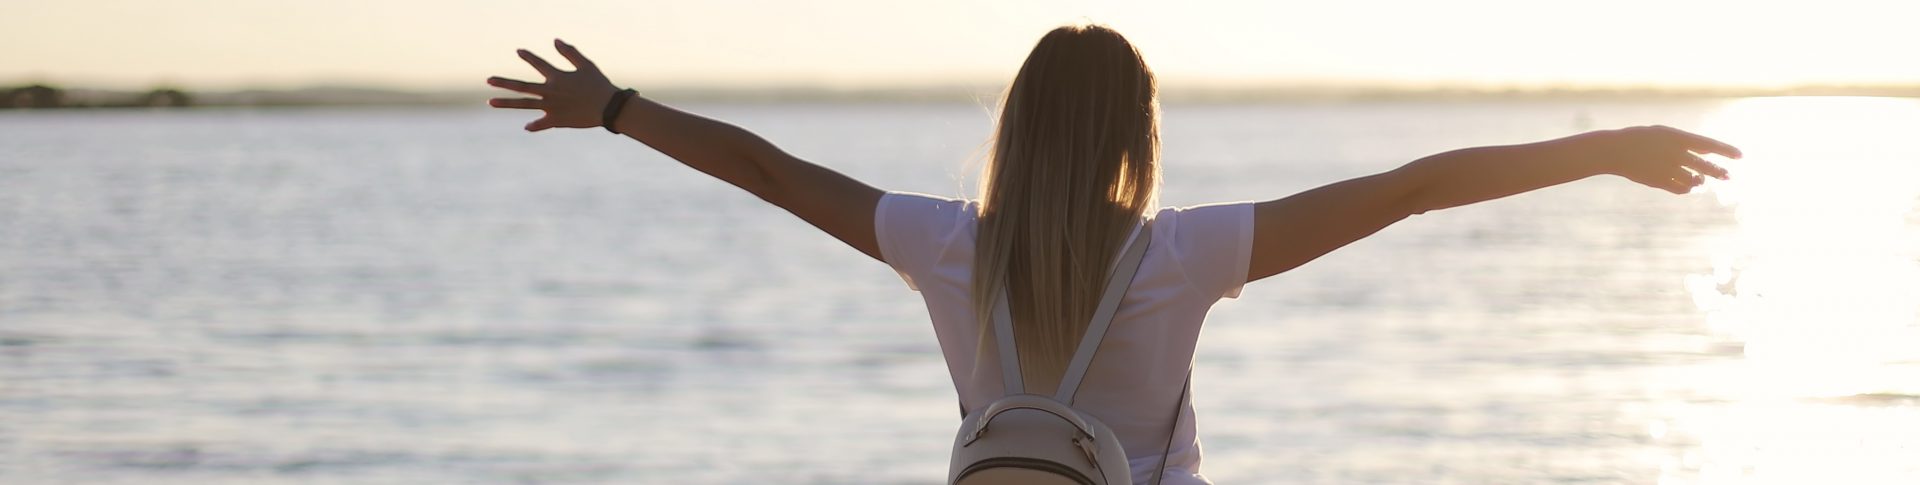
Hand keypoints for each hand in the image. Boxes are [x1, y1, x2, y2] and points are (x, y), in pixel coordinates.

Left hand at [486, 39, 618, 131]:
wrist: (608, 107)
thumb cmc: (599, 84)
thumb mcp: (586, 65)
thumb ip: (569, 53)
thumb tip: (555, 40)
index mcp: (557, 77)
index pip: (538, 64)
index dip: (529, 57)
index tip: (519, 52)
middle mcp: (550, 92)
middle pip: (522, 87)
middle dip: (504, 83)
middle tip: (489, 80)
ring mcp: (551, 107)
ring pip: (524, 104)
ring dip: (506, 103)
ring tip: (490, 101)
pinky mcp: (557, 120)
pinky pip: (542, 123)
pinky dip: (535, 125)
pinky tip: (527, 127)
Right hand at [1576, 125, 1741, 193]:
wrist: (1614, 150)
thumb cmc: (1640, 139)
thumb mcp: (1664, 135)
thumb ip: (1686, 144)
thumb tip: (1708, 153)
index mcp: (1677, 138)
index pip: (1708, 144)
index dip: (1726, 150)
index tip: (1741, 156)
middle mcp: (1674, 153)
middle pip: (1704, 166)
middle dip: (1719, 172)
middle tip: (1729, 176)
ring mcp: (1667, 168)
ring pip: (1693, 180)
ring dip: (1700, 181)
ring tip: (1702, 181)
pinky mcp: (1659, 181)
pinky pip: (1681, 189)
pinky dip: (1687, 188)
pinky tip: (1689, 186)